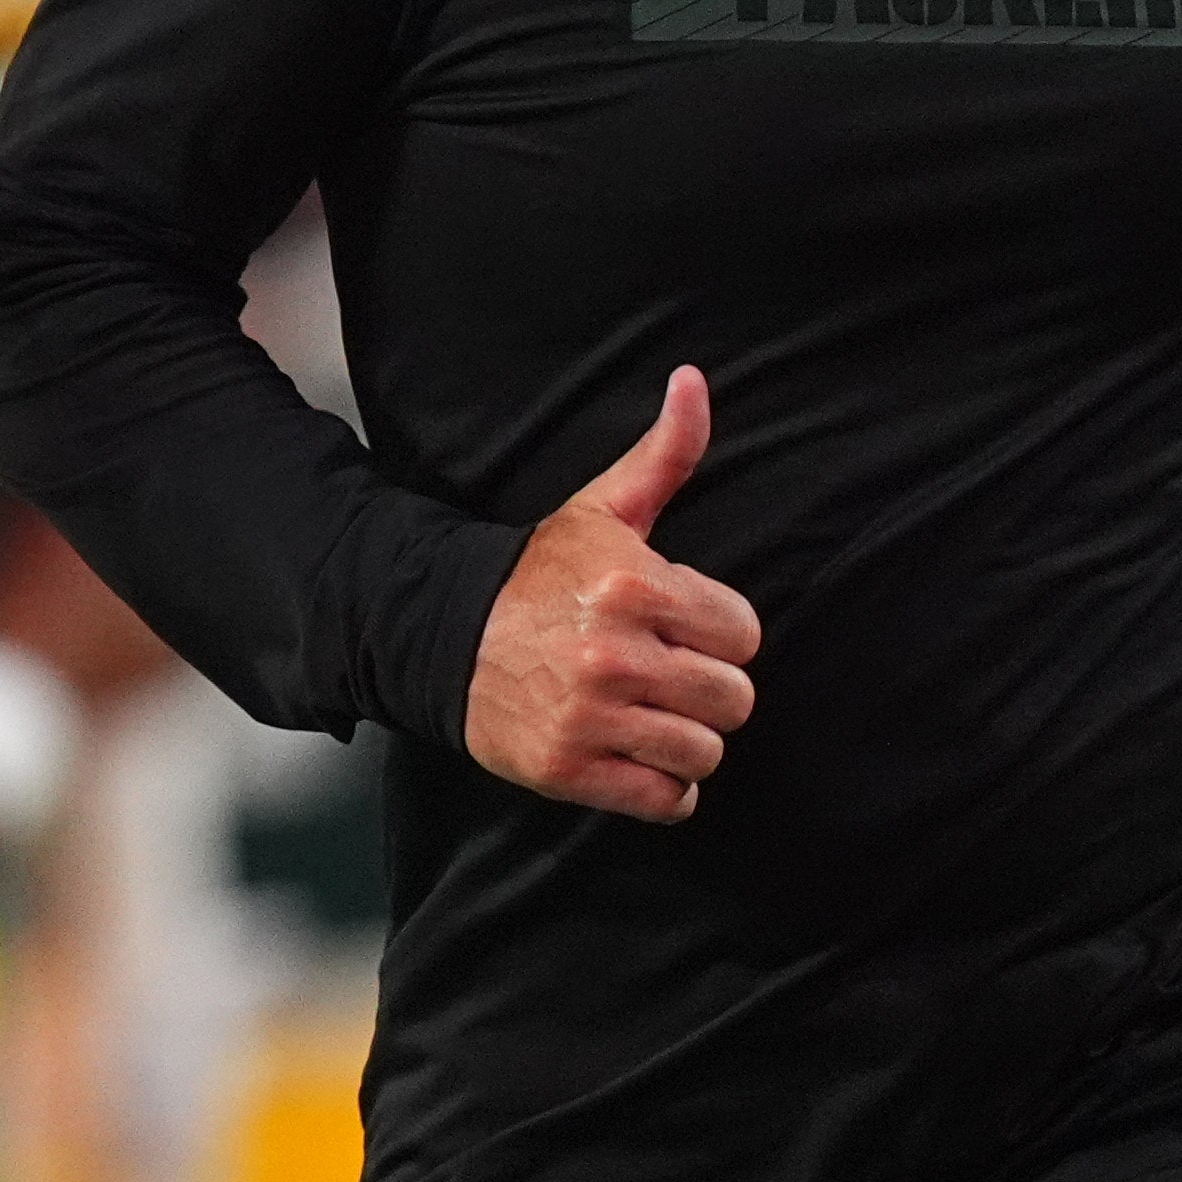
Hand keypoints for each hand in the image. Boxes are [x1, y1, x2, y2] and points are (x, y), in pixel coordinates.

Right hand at [467, 367, 761, 823]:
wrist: (439, 636)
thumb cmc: (537, 577)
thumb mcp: (601, 511)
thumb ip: (664, 455)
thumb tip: (695, 379)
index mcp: (632, 585)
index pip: (743, 634)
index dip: (716, 631)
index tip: (675, 628)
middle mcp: (613, 654)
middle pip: (733, 699)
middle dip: (705, 689)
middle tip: (660, 675)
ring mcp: (589, 717)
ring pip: (705, 753)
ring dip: (683, 740)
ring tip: (646, 715)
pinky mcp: (569, 770)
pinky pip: (667, 801)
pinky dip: (661, 789)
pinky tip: (632, 754)